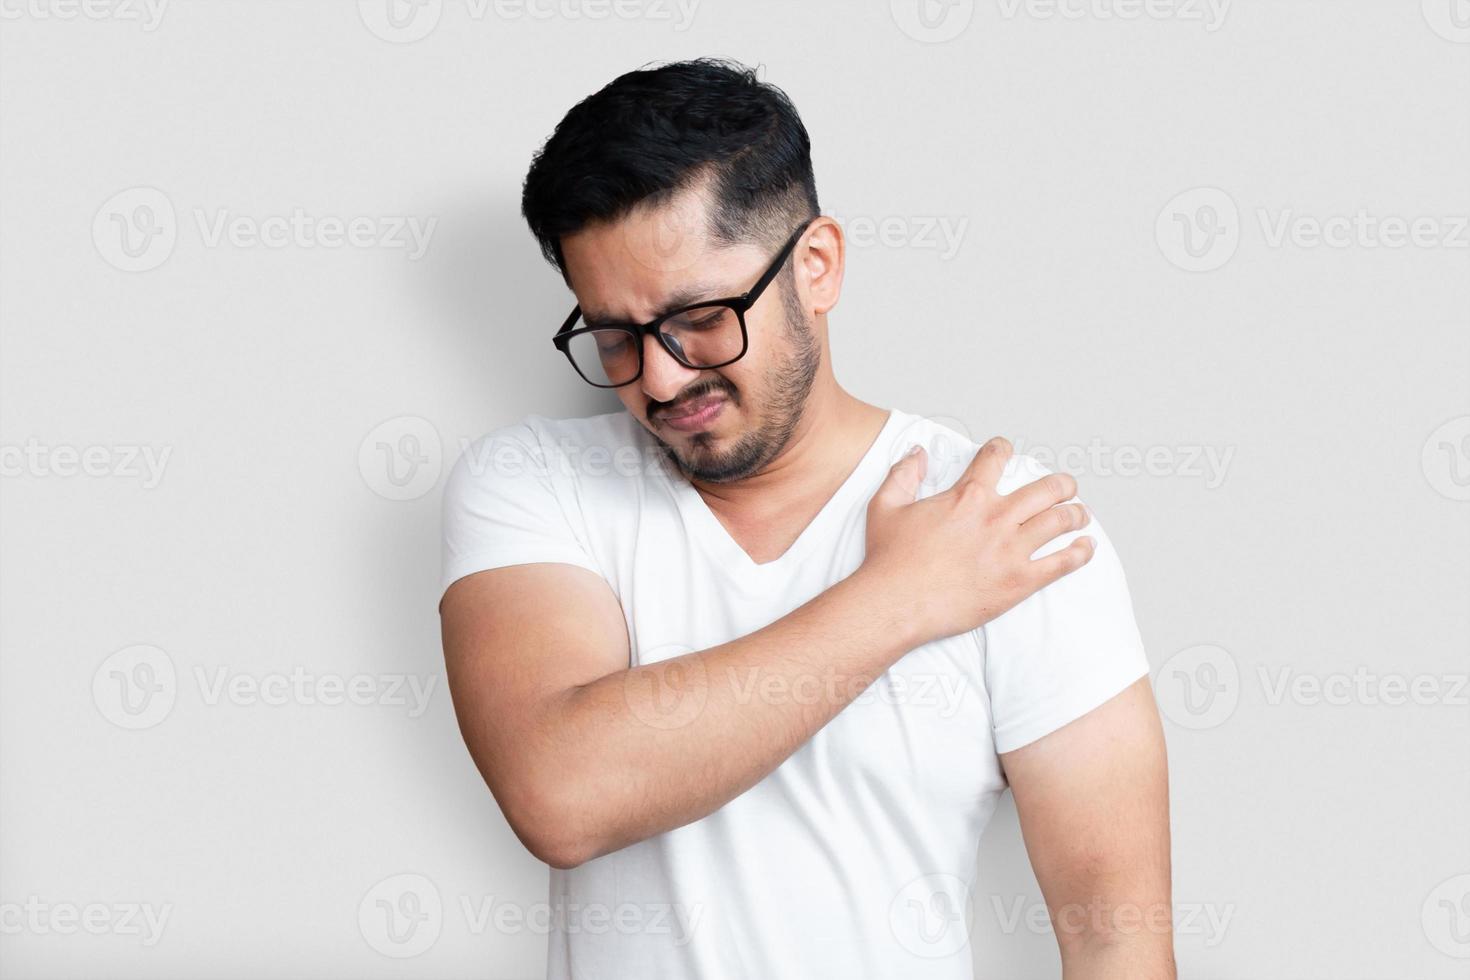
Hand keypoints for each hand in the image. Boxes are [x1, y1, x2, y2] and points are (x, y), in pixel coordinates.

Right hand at [861, 437, 1093, 645]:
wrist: (896, 603)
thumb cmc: (890, 559)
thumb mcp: (886, 506)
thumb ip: (903, 474)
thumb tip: (916, 452)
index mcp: (967, 497)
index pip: (995, 459)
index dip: (1003, 449)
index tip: (1008, 450)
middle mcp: (995, 518)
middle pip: (1046, 489)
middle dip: (1062, 484)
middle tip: (1067, 487)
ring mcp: (1010, 550)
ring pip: (1060, 521)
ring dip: (1076, 514)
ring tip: (1081, 515)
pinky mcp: (1019, 582)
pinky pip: (1062, 563)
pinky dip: (1080, 553)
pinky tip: (1086, 548)